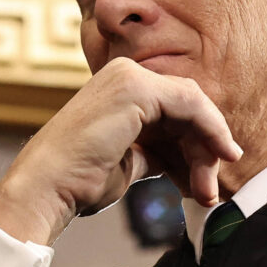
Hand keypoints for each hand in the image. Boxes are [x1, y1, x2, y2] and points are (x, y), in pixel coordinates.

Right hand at [0, 57, 240, 245]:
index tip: (206, 181)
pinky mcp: (136, 88)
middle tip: (210, 191)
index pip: (175, 111)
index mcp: (120, 90)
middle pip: (187, 108)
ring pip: (193, 107)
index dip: (195, 146)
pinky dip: (210, 131)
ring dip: (207, 150)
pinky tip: (219, 157)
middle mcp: (125, 75)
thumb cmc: (78, 182)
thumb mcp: (128, 162)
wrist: (47, 189)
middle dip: (204, 151)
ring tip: (207, 191)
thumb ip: (154, 152)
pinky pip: (191, 105)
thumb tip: (182, 160)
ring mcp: (130, 77)